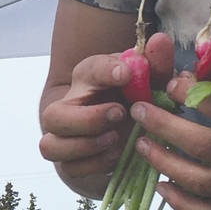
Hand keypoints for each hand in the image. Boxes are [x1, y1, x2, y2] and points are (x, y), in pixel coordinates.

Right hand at [40, 31, 176, 186]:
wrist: (123, 134)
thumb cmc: (134, 101)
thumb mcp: (150, 83)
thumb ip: (155, 64)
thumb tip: (160, 40)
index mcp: (88, 80)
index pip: (89, 69)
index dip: (105, 70)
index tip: (126, 73)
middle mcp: (67, 108)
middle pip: (52, 115)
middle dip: (87, 119)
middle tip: (119, 114)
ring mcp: (63, 139)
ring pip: (50, 146)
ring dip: (85, 145)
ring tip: (115, 139)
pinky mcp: (69, 164)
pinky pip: (70, 168)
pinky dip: (95, 164)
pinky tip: (116, 155)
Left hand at [130, 72, 210, 209]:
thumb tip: (192, 79)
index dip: (189, 94)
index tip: (168, 84)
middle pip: (206, 146)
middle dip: (165, 128)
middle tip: (138, 113)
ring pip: (203, 183)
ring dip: (165, 164)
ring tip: (142, 147)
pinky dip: (182, 203)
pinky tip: (162, 185)